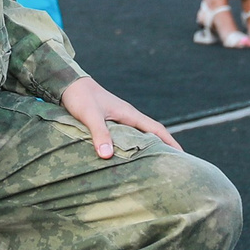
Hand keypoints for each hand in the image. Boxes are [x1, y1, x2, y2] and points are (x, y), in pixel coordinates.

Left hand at [59, 76, 178, 157]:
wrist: (67, 83)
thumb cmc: (80, 97)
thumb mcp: (90, 115)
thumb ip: (99, 133)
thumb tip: (107, 155)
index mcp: (129, 114)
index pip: (156, 129)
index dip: (170, 142)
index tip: (182, 156)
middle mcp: (127, 116)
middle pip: (151, 134)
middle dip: (163, 148)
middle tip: (173, 166)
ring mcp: (118, 119)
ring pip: (138, 136)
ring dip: (147, 148)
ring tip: (154, 166)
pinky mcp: (108, 122)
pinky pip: (126, 137)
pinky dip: (132, 147)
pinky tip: (128, 158)